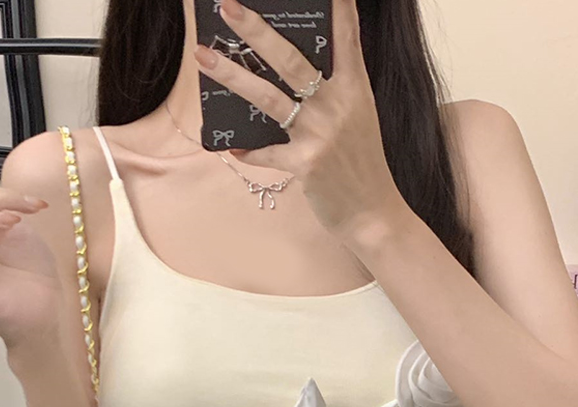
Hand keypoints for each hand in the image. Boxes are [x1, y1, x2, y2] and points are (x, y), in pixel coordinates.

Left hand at [194, 0, 408, 241]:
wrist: (372, 213)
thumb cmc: (361, 166)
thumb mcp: (358, 120)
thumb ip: (334, 93)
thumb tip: (295, 77)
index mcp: (354, 89)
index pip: (345, 38)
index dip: (337, 8)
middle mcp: (336, 105)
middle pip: (290, 60)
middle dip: (256, 31)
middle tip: (228, 7)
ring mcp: (319, 134)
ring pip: (267, 97)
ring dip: (232, 75)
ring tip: (204, 57)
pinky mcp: (304, 163)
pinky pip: (265, 152)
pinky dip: (248, 150)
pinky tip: (232, 147)